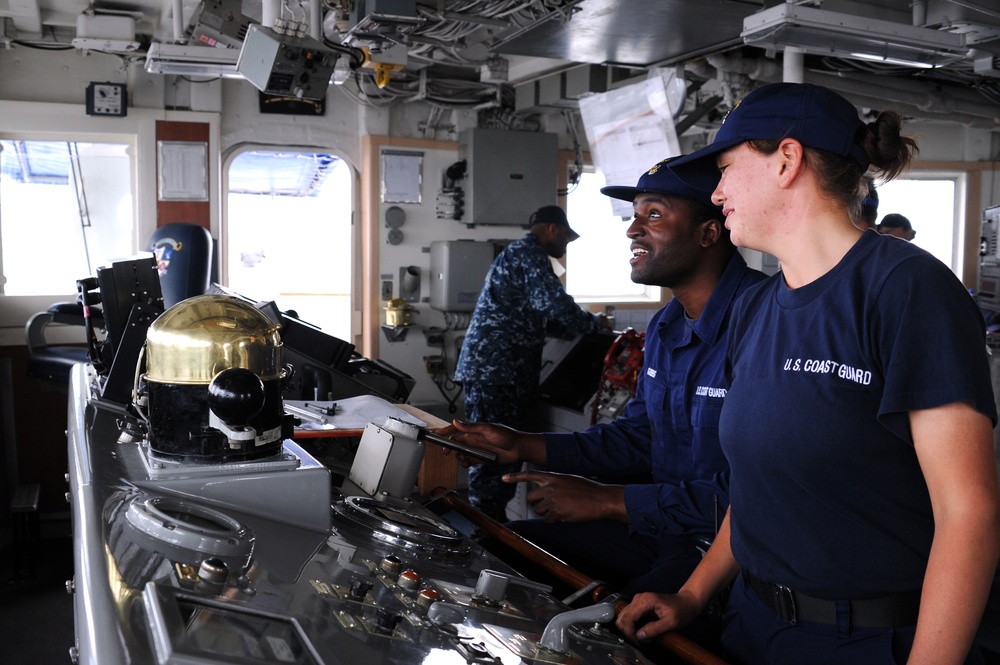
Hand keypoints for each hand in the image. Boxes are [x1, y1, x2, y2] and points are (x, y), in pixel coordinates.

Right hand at [432, 420, 527, 465]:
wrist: (518, 448)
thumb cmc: (506, 435)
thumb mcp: (487, 429)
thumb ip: (471, 427)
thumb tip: (455, 421)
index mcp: (474, 430)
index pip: (455, 429)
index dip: (445, 431)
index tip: (435, 434)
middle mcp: (474, 439)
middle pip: (456, 442)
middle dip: (449, 447)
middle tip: (446, 452)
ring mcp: (477, 449)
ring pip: (461, 453)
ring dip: (458, 456)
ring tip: (462, 458)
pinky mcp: (481, 458)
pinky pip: (469, 461)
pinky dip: (465, 463)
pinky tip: (467, 463)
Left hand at [503, 470, 625, 522]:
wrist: (601, 498)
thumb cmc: (588, 490)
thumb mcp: (569, 480)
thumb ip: (555, 484)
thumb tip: (546, 493)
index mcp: (553, 477)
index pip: (530, 475)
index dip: (515, 477)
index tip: (503, 478)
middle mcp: (550, 486)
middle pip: (531, 498)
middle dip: (537, 503)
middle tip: (550, 505)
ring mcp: (553, 499)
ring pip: (538, 510)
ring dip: (547, 513)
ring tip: (563, 509)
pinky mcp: (557, 512)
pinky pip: (547, 520)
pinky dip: (554, 520)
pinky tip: (565, 515)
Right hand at [615, 590, 701, 642]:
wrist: (686, 602)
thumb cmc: (681, 610)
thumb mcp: (670, 622)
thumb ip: (654, 629)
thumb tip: (639, 636)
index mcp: (645, 601)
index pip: (628, 618)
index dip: (629, 633)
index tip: (637, 643)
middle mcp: (639, 598)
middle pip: (623, 617)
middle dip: (629, 632)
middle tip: (641, 642)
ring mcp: (638, 600)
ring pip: (624, 617)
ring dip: (631, 630)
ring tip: (644, 637)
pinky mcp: (639, 605)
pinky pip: (630, 617)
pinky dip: (633, 627)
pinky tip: (644, 632)